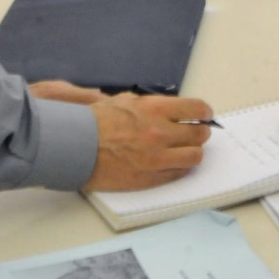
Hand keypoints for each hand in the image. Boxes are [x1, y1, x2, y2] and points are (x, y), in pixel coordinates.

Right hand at [32, 81, 214, 190]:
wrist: (75, 147)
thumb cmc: (96, 121)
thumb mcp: (125, 100)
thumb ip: (152, 105)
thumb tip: (173, 110)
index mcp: (154, 109)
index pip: (197, 109)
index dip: (204, 113)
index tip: (203, 116)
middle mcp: (160, 133)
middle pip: (200, 134)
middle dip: (200, 132)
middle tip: (194, 132)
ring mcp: (157, 158)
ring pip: (195, 156)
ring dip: (192, 151)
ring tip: (184, 150)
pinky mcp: (150, 177)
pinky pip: (179, 173)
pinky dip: (179, 167)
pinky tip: (171, 162)